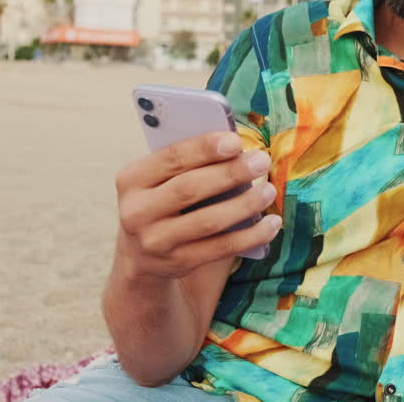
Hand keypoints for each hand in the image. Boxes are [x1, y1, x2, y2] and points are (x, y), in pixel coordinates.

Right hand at [113, 131, 281, 280]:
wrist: (142, 255)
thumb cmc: (162, 200)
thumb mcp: (159, 179)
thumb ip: (186, 162)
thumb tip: (234, 146)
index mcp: (131, 179)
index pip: (170, 159)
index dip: (204, 148)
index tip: (235, 141)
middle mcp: (136, 212)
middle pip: (189, 188)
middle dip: (230, 173)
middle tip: (261, 161)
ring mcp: (156, 241)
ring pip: (208, 221)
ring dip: (244, 205)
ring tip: (268, 190)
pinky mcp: (178, 263)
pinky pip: (221, 248)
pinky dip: (251, 235)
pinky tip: (271, 223)